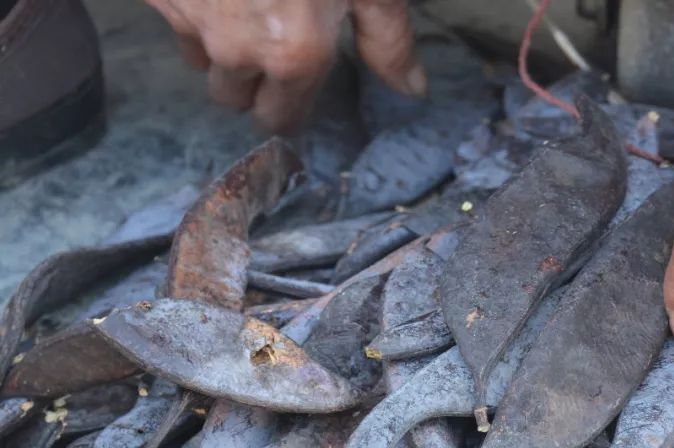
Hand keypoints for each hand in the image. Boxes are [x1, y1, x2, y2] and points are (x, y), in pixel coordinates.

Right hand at [144, 0, 424, 132]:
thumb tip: (411, 88)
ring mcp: (189, 15)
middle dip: (252, 81)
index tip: (296, 94)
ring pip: (199, 57)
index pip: (279, 121)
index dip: (289, 110)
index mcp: (295, 55)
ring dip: (219, 43)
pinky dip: (194, 3)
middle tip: (274, 42)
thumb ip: (388, 39)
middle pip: (232, 96)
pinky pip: (174, 14)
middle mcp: (236, 47)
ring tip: (247, 5)